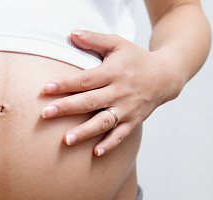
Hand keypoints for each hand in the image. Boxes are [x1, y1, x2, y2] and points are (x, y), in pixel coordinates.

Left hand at [40, 29, 184, 155]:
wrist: (166, 76)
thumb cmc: (136, 59)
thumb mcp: (117, 44)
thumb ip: (94, 39)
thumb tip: (71, 33)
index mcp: (113, 72)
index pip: (85, 79)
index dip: (65, 84)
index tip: (45, 88)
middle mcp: (120, 92)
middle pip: (90, 101)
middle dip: (67, 108)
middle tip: (45, 114)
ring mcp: (127, 108)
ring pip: (104, 121)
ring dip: (85, 131)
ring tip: (67, 140)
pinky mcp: (134, 121)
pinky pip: (121, 135)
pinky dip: (110, 144)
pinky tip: (96, 153)